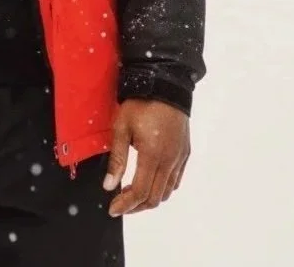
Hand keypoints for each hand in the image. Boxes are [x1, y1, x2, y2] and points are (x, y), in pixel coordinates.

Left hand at [104, 99, 189, 215]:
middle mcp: (169, 161)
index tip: (112, 209)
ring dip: (149, 198)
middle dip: (136, 206)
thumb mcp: (121, 127)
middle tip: (120, 204)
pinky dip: (162, 188)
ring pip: (166, 191)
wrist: (165, 84)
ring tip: (132, 193)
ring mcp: (179, 158)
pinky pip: (175, 180)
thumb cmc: (140, 103)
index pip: (139, 192)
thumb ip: (117, 158)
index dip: (125, 204)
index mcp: (152, 155)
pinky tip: (149, 181)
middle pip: (154, 197)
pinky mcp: (184, 153)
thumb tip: (109, 185)